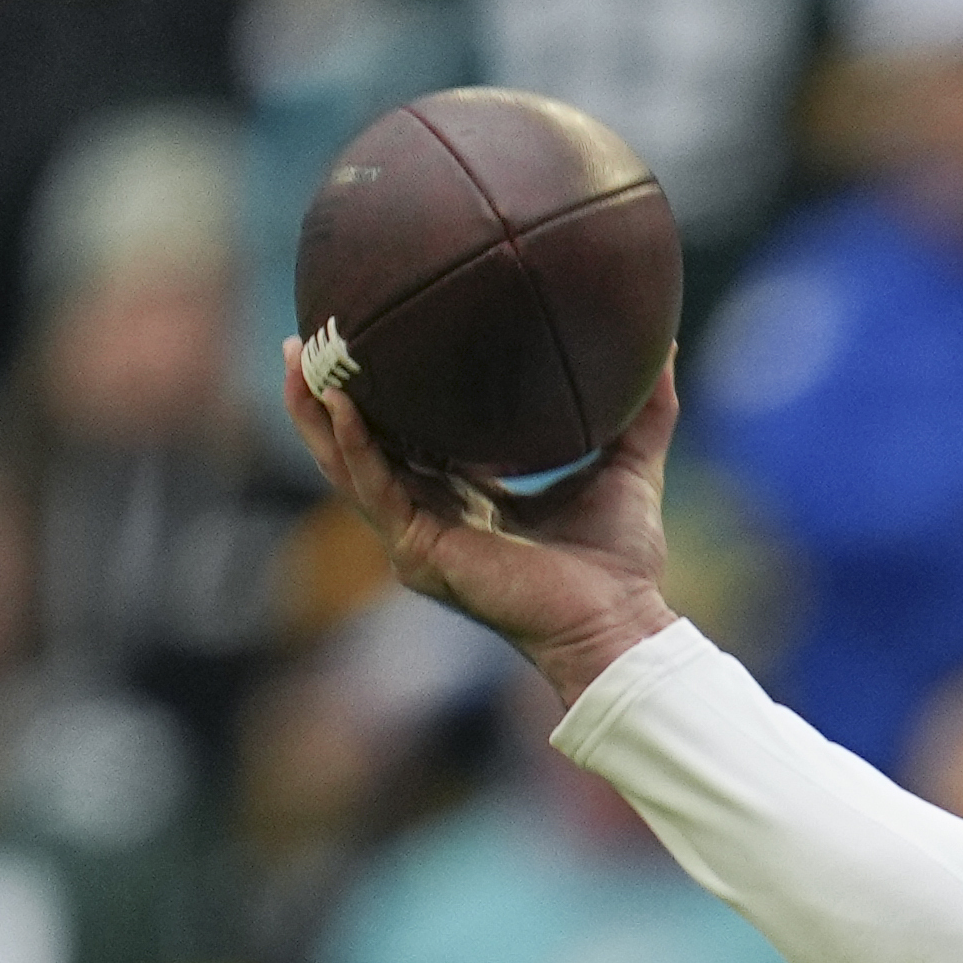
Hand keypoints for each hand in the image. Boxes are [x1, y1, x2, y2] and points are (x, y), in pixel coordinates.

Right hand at [281, 337, 682, 706]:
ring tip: (297, 358)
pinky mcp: (420, 550)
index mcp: (465, 499)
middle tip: (301, 340)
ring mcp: (418, 536)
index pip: (406, 441)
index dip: (379, 398)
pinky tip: (340, 403)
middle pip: (357, 449)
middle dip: (322, 397)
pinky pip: (375, 487)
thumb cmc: (622, 562)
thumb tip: (665, 345)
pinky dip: (354, 444)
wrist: (619, 622)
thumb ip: (647, 410)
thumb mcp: (631, 465)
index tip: (363, 342)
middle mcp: (431, 516)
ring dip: (316, 413)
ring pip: (347, 466)